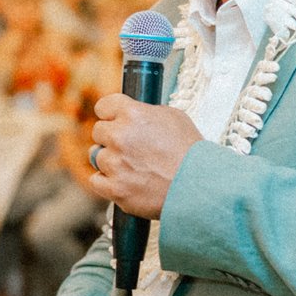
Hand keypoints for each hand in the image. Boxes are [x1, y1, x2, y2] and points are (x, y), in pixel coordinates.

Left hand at [86, 95, 200, 220]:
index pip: (103, 106)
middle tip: (129, 147)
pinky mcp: (115, 188)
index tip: (113, 120)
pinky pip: (96, 180)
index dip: (110, 114)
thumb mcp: (173, 117)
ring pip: (97, 157)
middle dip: (111, 138)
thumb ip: (145, 112)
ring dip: (111, 161)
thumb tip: (131, 114)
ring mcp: (115, 164)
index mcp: (133, 114)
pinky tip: (123, 180)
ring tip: (133, 167)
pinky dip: (107, 181)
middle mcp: (120, 136)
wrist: (199, 186)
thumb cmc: (190, 152)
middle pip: (98, 132)